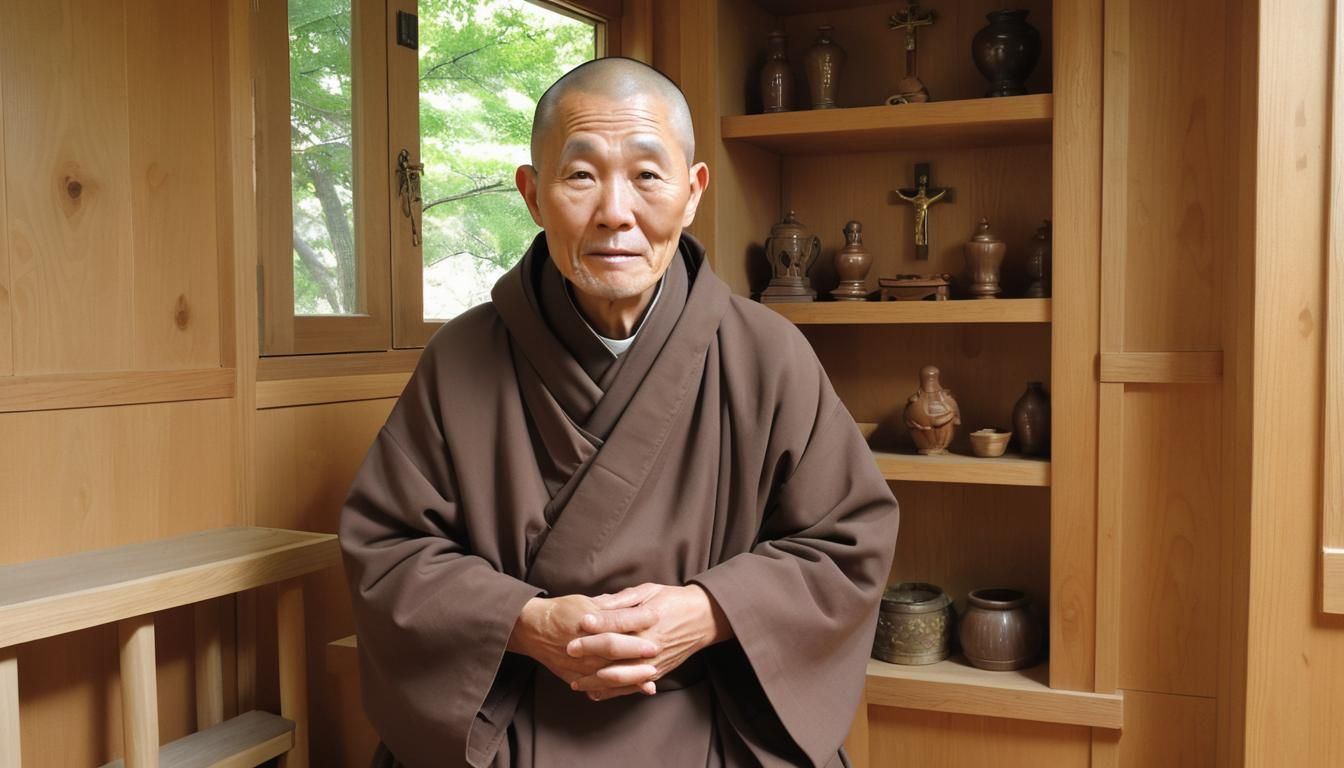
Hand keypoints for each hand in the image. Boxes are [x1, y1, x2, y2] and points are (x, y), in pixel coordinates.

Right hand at [505, 594, 660, 695]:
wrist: (534, 629)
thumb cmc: (563, 611)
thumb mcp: (587, 602)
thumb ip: (611, 606)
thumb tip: (635, 606)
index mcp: (590, 623)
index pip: (619, 623)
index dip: (639, 621)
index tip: (656, 619)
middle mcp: (585, 646)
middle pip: (616, 650)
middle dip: (637, 652)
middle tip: (656, 651)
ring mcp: (579, 665)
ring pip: (609, 674)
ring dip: (631, 676)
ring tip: (650, 677)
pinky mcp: (575, 677)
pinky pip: (597, 688)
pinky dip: (616, 690)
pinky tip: (633, 690)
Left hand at [565, 583, 731, 700]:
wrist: (704, 619)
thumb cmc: (673, 600)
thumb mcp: (649, 591)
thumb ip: (623, 600)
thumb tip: (597, 604)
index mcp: (649, 619)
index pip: (618, 622)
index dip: (597, 622)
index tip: (579, 622)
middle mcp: (651, 643)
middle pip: (615, 650)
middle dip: (590, 651)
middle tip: (569, 649)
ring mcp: (654, 661)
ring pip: (621, 675)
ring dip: (596, 680)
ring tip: (575, 681)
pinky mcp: (657, 673)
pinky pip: (631, 687)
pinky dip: (612, 692)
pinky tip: (594, 693)